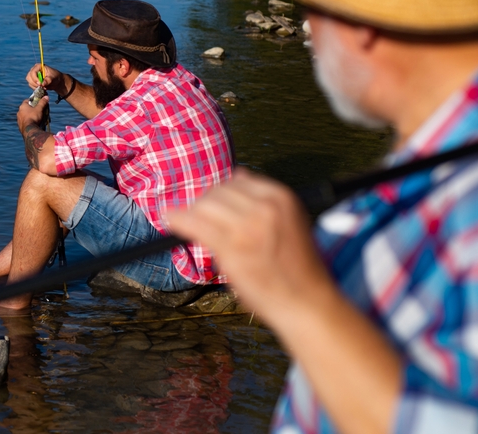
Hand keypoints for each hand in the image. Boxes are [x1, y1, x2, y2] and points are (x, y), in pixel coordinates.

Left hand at [16, 94, 48, 131]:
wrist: (29, 130)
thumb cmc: (33, 117)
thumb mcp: (39, 109)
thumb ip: (42, 102)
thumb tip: (46, 97)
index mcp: (22, 106)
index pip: (27, 101)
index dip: (32, 101)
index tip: (37, 103)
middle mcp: (19, 112)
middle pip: (26, 109)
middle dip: (32, 110)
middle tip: (39, 111)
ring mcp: (19, 120)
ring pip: (25, 116)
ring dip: (30, 116)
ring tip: (37, 119)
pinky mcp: (20, 126)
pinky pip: (25, 122)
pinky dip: (29, 122)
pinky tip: (34, 124)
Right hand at [26, 64, 63, 90]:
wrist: (56, 81)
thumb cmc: (55, 77)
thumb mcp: (53, 78)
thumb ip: (48, 80)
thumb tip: (42, 84)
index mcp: (38, 66)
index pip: (33, 72)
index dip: (35, 78)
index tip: (40, 84)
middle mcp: (34, 70)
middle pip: (29, 77)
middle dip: (34, 83)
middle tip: (42, 87)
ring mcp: (33, 76)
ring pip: (30, 82)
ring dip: (35, 87)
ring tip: (44, 88)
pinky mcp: (33, 82)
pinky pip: (32, 86)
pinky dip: (36, 89)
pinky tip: (42, 89)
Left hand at [165, 169, 333, 323]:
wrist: (307, 303)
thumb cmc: (296, 267)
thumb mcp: (289, 221)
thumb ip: (262, 200)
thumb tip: (237, 174)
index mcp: (281, 197)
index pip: (237, 180)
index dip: (221, 194)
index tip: (213, 206)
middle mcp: (265, 206)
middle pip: (218, 191)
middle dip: (206, 204)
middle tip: (202, 221)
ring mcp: (247, 226)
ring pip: (204, 205)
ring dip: (193, 213)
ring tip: (189, 224)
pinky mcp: (231, 247)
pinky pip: (194, 223)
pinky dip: (177, 219)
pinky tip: (169, 219)